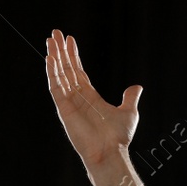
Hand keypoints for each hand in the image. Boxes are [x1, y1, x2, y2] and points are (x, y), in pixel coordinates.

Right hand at [45, 31, 140, 169]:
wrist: (110, 152)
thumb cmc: (118, 137)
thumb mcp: (129, 112)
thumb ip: (130, 98)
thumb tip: (137, 87)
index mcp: (90, 97)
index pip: (79, 72)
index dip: (73, 56)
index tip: (70, 40)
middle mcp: (77, 98)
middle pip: (66, 69)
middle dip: (61, 51)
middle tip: (55, 34)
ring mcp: (69, 102)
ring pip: (59, 74)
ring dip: (54, 57)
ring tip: (50, 40)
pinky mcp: (63, 108)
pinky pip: (55, 87)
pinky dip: (51, 72)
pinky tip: (49, 58)